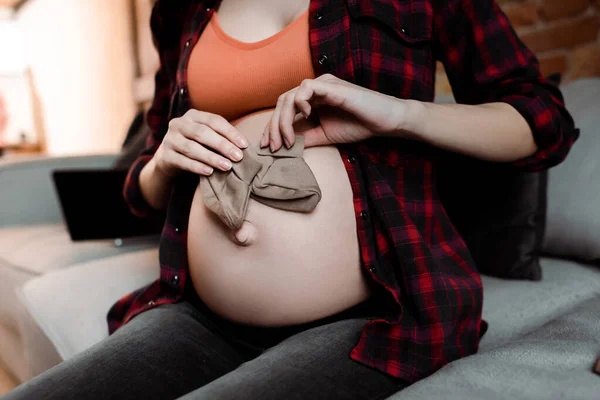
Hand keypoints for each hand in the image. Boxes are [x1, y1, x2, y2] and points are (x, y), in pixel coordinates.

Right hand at [154, 109, 248, 176]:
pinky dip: (197, 167)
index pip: (213, 120)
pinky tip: (210, 172)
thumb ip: (220, 136)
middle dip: (222, 145)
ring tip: (227, 166)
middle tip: (238, 157)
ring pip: (192, 148)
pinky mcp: (165, 156)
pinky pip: (183, 162)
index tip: (244, 145)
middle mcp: (178, 124)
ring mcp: (169, 140)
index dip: (230, 132)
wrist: (169, 159)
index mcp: (192, 115)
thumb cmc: (196, 145)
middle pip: (202, 133)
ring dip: (212, 158)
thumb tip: (243, 145)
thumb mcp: (206, 136)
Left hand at [261, 74, 406, 150]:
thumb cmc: (358, 125)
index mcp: (311, 99)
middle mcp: (313, 89)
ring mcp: (322, 85)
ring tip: (288, 140)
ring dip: (283, 121)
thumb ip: (306, 137)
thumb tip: (284, 146)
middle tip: (273, 147)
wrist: (384, 121)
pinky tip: (307, 116)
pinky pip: (305, 88)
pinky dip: (300, 103)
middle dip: (273, 127)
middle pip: (281, 103)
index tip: (268, 148)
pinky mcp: (331, 85)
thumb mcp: (324, 135)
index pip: (283, 110)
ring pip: (289, 97)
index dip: (272, 128)